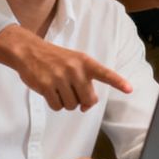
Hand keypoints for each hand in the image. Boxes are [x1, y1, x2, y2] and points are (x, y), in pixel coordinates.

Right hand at [0, 24, 131, 110]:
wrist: (29, 51)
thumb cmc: (55, 59)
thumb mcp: (74, 62)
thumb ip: (85, 82)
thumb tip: (86, 107)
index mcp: (85, 62)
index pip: (105, 74)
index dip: (118, 82)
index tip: (129, 89)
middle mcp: (75, 69)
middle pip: (88, 99)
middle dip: (81, 100)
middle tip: (71, 91)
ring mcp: (60, 78)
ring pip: (72, 105)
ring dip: (66, 102)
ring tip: (58, 88)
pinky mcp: (46, 86)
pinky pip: (57, 107)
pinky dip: (54, 104)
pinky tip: (49, 91)